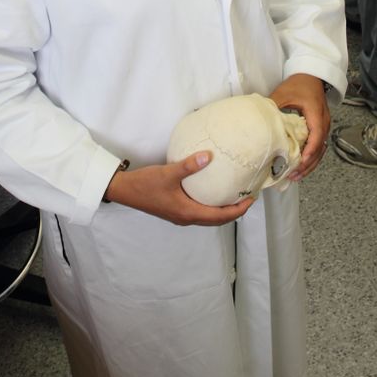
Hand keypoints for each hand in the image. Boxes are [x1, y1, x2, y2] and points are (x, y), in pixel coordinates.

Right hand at [105, 151, 253, 224]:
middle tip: (247, 197)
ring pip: (207, 217)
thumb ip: (189, 165)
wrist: (125, 191)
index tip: (251, 199)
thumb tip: (209, 156)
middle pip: (216, 219)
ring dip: (222, 209)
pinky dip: (210, 206)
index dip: (237, 210)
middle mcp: (186, 218)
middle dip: (233, 211)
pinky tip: (211, 192)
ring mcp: (180, 215)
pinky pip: (199, 211)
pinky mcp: (175, 210)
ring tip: (233, 195)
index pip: (220, 216)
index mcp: (188, 213)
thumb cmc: (145, 184)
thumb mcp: (168, 173)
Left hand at [269, 73, 329, 179]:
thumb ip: (274, 106)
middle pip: (319, 148)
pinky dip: (311, 158)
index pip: (316, 135)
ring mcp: (324, 126)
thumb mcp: (284, 93)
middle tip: (294, 176)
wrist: (312, 76)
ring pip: (320, 150)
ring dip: (310, 164)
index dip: (309, 151)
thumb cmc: (299, 83)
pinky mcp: (320, 128)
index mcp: (316, 113)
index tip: (300, 162)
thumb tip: (260, 121)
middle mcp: (323, 122)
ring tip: (296, 176)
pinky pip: (318, 146)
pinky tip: (300, 166)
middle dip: (308, 164)